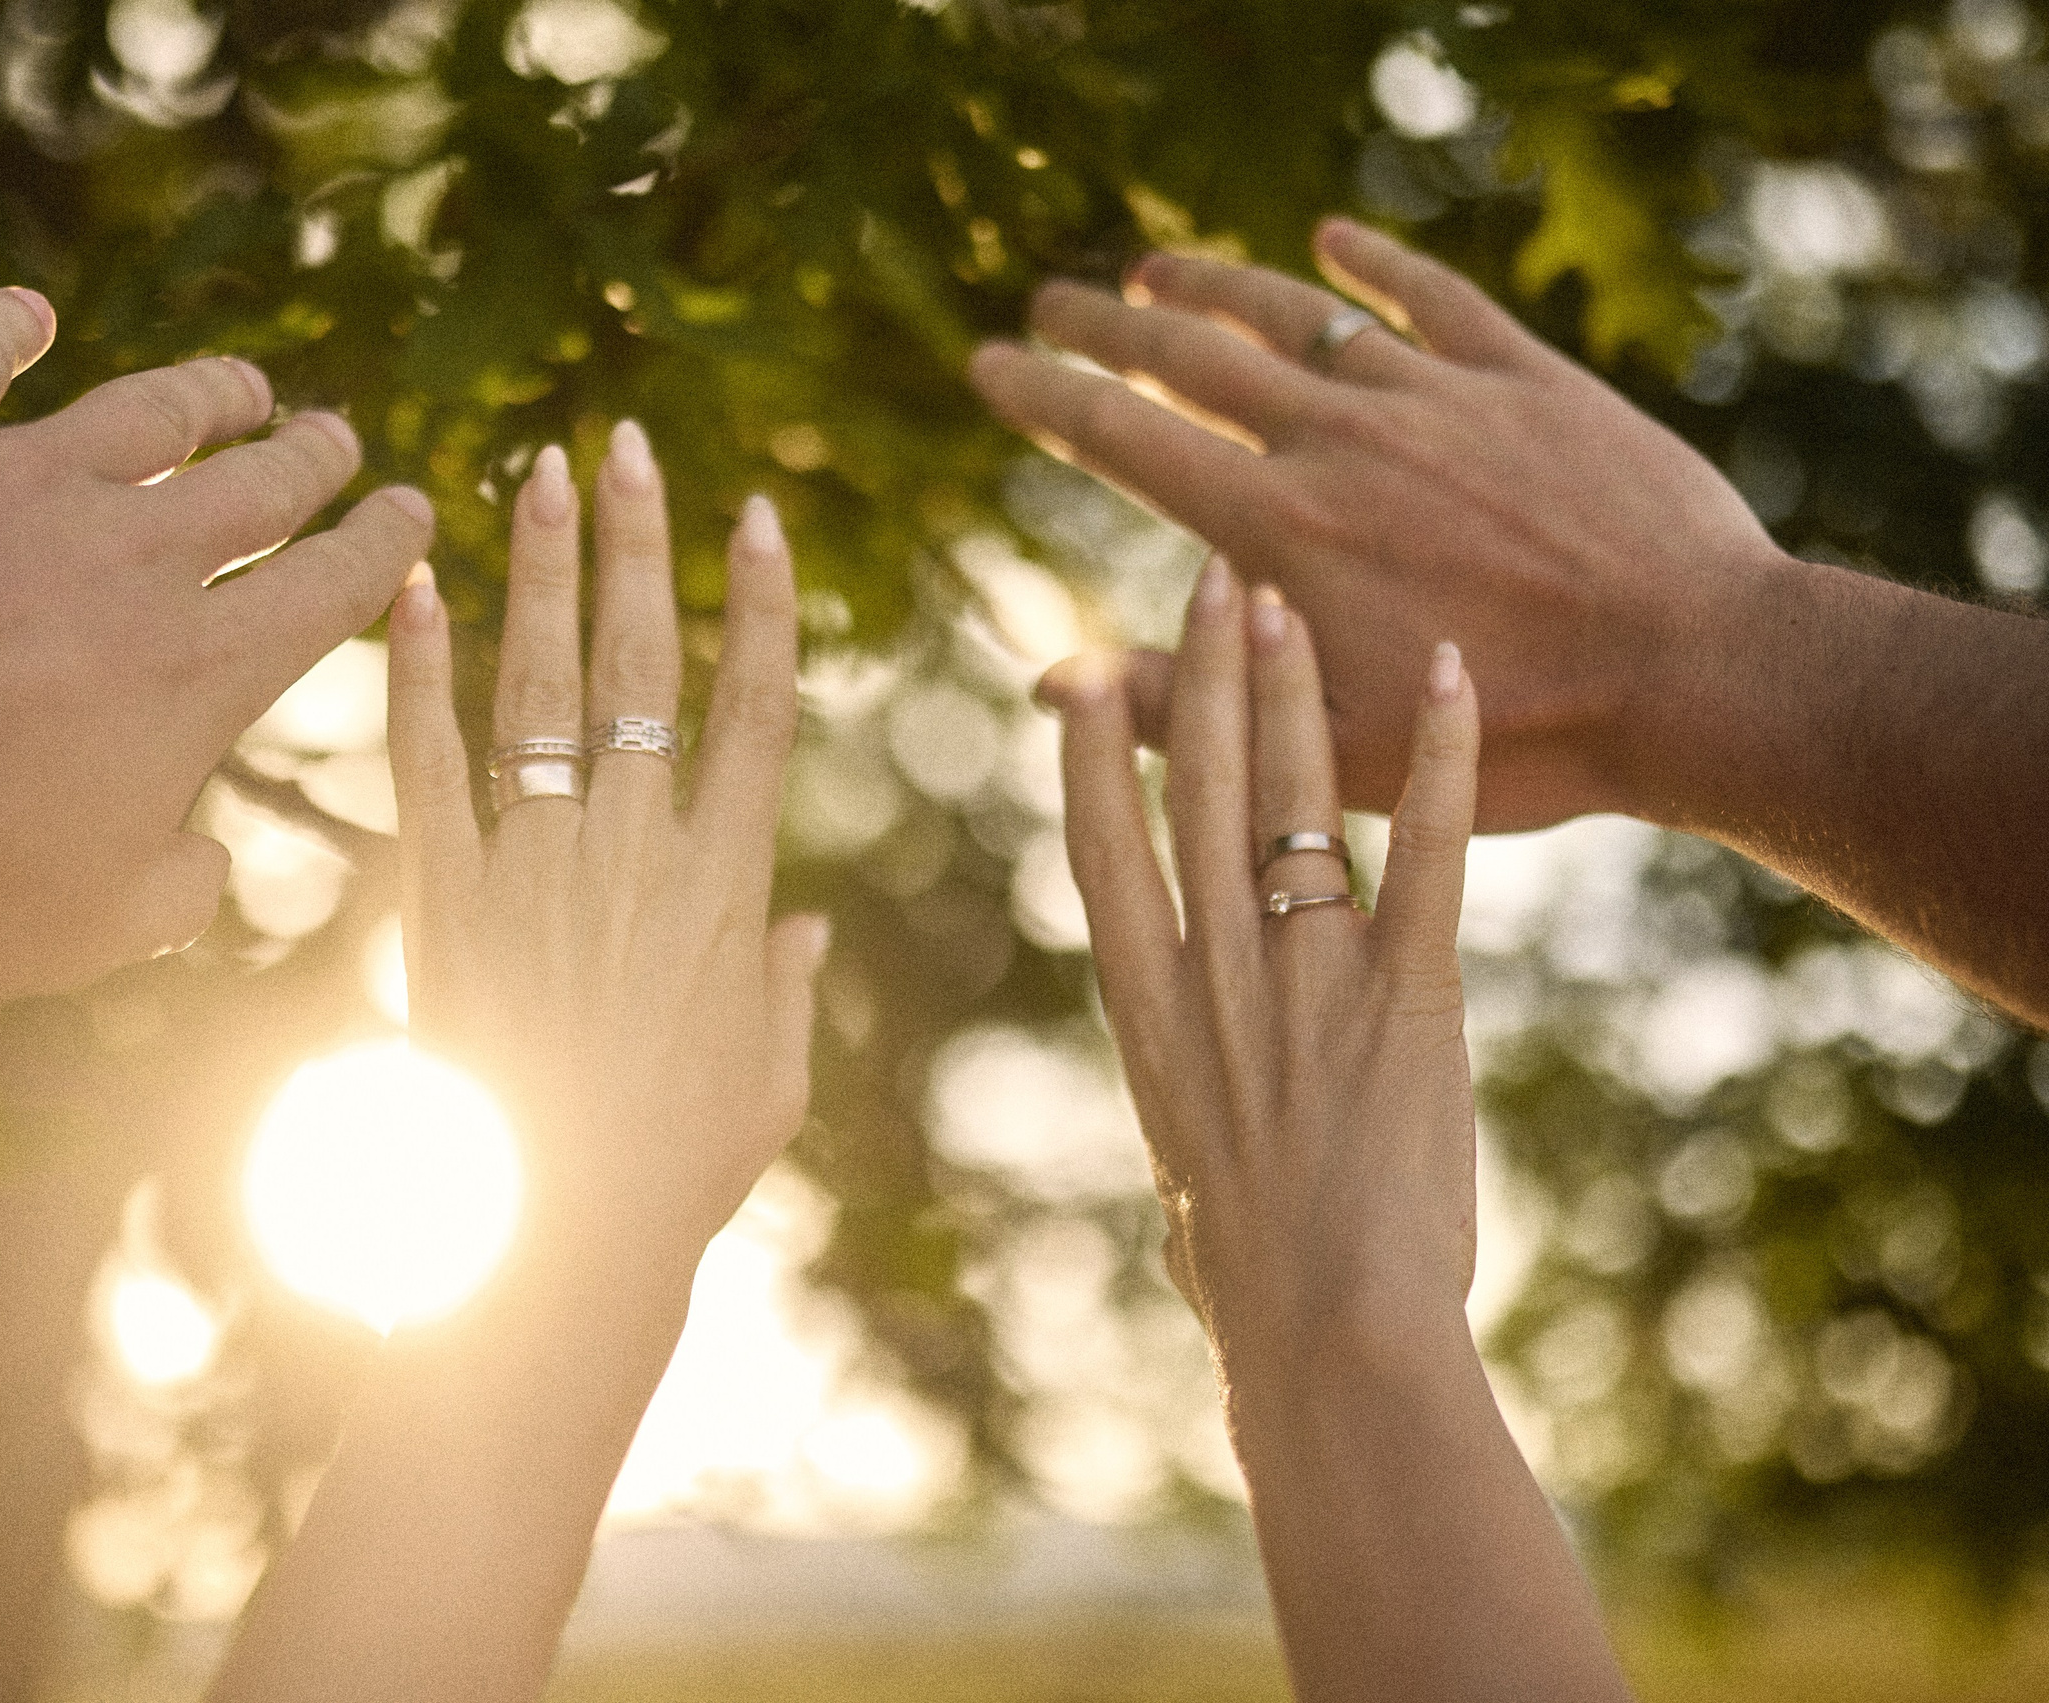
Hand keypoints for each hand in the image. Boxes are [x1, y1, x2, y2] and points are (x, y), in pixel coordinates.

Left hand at [0, 287, 433, 1006]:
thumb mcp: (80, 931)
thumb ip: (172, 893)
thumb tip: (205, 865)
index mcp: (200, 670)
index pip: (325, 590)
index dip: (380, 548)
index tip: (411, 512)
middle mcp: (130, 553)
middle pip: (253, 486)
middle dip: (310, 459)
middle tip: (337, 437)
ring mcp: (13, 477)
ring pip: (145, 413)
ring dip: (206, 392)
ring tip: (243, 382)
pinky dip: (1, 329)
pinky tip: (24, 310)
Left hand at [383, 422, 824, 1267]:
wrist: (554, 1240)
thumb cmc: (678, 1173)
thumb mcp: (768, 1082)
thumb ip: (783, 992)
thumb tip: (798, 930)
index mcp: (729, 883)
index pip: (755, 708)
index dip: (758, 605)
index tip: (754, 517)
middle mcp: (636, 850)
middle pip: (646, 663)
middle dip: (638, 544)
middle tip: (626, 444)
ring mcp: (535, 864)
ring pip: (543, 685)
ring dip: (544, 572)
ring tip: (540, 472)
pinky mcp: (442, 898)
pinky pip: (428, 760)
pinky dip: (420, 672)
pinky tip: (413, 589)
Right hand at [974, 218, 1781, 832]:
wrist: (1700, 673)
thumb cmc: (1520, 738)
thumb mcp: (1332, 755)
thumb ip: (1185, 711)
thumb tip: (1048, 680)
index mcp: (1282, 532)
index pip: (1126, 438)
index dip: (1044, 397)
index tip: (987, 363)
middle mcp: (1343, 440)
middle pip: (1192, 357)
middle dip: (1105, 324)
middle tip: (1050, 300)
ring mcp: (1438, 399)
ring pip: (1296, 316)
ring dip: (1215, 286)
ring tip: (1154, 268)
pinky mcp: (1530, 381)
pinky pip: (1433, 298)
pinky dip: (1373, 264)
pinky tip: (1332, 241)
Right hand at [1042, 562, 1481, 1392]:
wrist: (1330, 1334)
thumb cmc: (1252, 1284)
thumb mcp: (1188, 1186)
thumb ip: (1187, 1132)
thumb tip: (1180, 1170)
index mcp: (1147, 1013)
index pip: (1104, 847)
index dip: (1094, 749)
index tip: (1087, 668)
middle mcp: (1213, 975)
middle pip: (1199, 792)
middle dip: (1203, 677)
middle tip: (1212, 581)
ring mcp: (1307, 978)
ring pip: (1292, 799)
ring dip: (1292, 689)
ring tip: (1288, 601)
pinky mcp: (1410, 996)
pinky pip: (1428, 854)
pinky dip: (1443, 759)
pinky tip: (1451, 677)